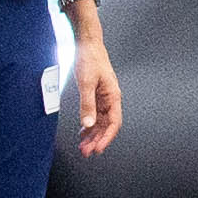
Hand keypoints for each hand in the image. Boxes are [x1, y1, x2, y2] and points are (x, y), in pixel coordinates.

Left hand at [72, 10, 122, 154]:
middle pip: (106, 126)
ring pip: (100, 122)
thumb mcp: (86, 83)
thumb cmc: (90, 59)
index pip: (114, 123)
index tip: (98, 149)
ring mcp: (103, 98)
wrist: (87, 44)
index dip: (107, 138)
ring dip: (92, 135)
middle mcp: (110, 99)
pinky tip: (82, 133)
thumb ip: (87, 105)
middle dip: (97, 140)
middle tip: (86, 152)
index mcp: (113, 96)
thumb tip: (88, 124)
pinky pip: (94, 115)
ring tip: (83, 147)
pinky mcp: (95, 95)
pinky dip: (88, 125)